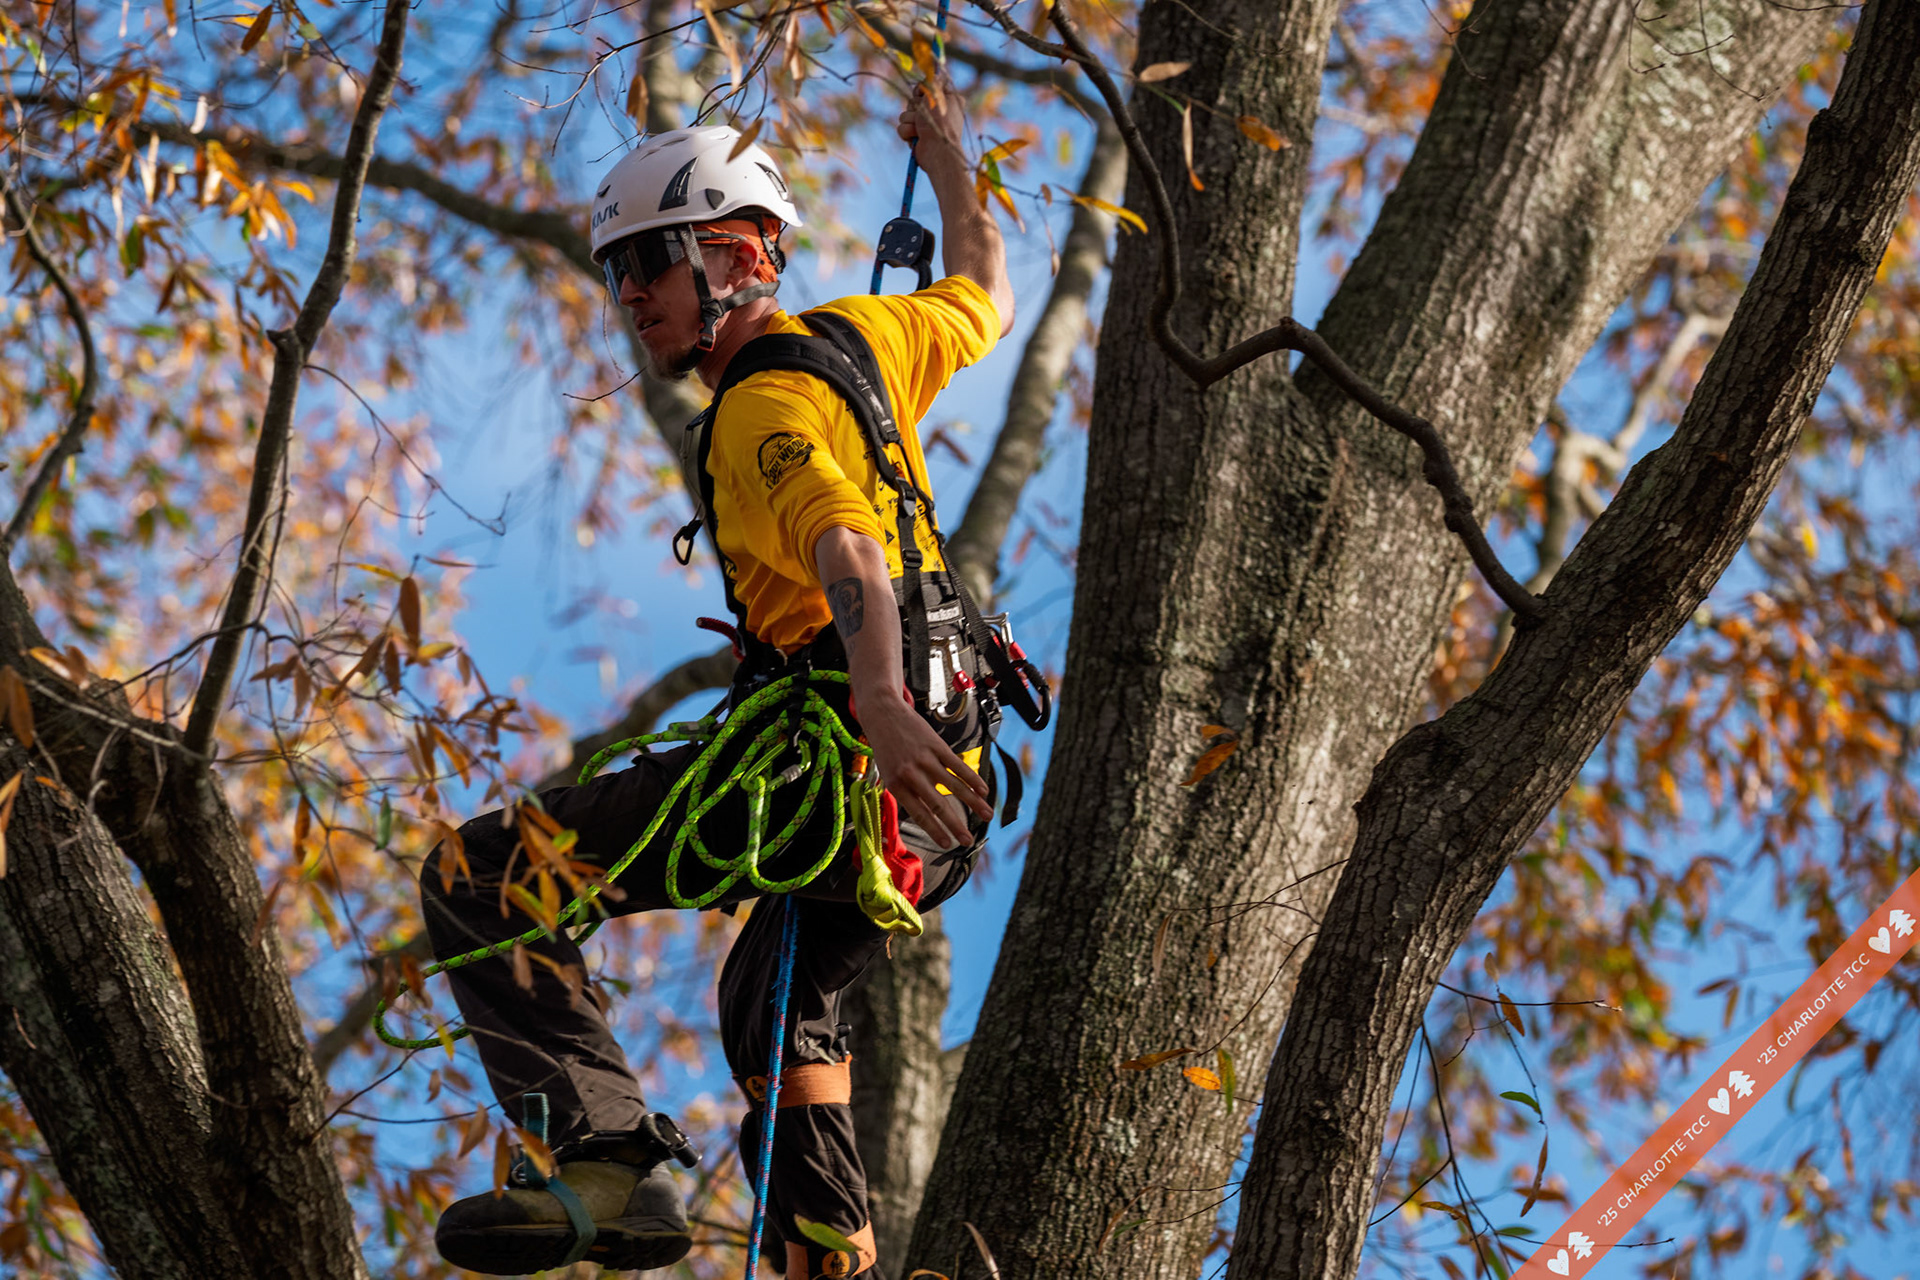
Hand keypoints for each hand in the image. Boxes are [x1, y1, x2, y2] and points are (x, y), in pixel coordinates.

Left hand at [857, 691, 992, 849]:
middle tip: (968, 840)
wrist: (883, 715)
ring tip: (987, 815)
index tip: (947, 844)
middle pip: (939, 805)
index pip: (919, 814)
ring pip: (954, 786)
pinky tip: (984, 790)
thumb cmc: (886, 748)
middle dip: (956, 825)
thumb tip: (932, 810)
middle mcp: (911, 774)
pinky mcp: (937, 746)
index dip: (935, 831)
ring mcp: (925, 759)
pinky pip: (958, 766)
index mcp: (896, 785)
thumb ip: (908, 791)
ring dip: (974, 803)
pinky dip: (973, 779)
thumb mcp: (889, 773)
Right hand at [896, 74, 966, 171]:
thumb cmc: (941, 122)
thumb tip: (936, 71)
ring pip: (904, 114)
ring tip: (920, 128)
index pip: (927, 87)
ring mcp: (925, 125)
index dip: (922, 90)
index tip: (923, 94)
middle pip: (913, 100)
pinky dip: (907, 132)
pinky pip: (902, 127)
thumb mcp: (939, 96)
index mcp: (947, 100)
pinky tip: (916, 137)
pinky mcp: (915, 136)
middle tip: (922, 113)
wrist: (937, 151)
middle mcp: (936, 112)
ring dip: (910, 120)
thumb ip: (935, 82)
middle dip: (914, 106)